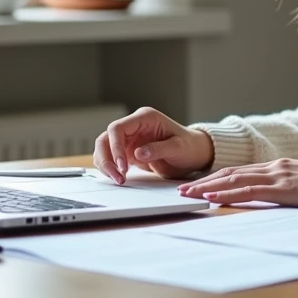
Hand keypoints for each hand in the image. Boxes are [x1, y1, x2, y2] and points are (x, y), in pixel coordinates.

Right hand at [93, 107, 213, 183]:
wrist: (193, 154)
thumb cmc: (189, 146)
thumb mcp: (178, 148)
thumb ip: (158, 149)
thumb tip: (138, 153)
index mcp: (145, 118)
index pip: (118, 128)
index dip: (115, 147)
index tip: (122, 166)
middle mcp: (133, 126)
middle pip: (106, 138)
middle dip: (107, 158)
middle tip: (117, 177)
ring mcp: (129, 139)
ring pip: (104, 148)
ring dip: (106, 164)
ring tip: (119, 179)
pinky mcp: (127, 152)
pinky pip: (110, 158)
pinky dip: (109, 168)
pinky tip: (118, 177)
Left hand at [177, 158, 297, 208]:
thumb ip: (283, 187)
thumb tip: (268, 198)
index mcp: (277, 166)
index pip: (238, 171)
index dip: (215, 177)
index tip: (196, 184)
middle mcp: (273, 167)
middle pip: (230, 173)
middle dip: (204, 182)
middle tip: (180, 189)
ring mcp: (278, 176)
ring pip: (235, 180)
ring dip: (208, 187)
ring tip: (188, 194)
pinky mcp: (284, 188)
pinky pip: (250, 191)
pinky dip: (228, 194)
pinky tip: (213, 197)